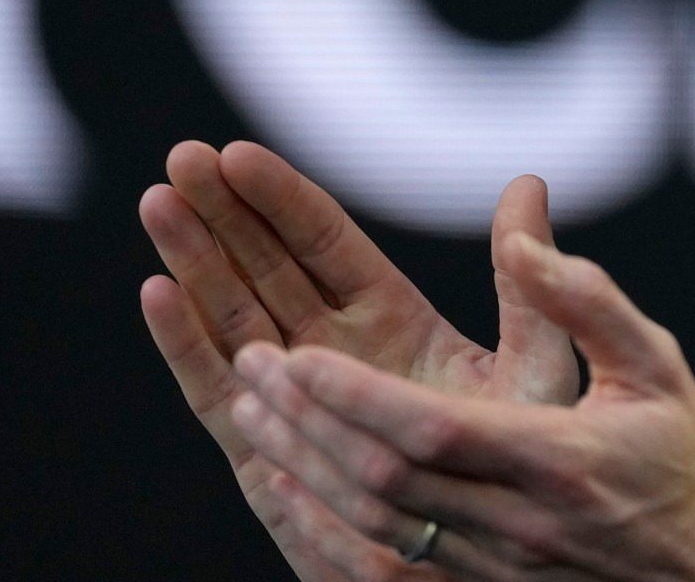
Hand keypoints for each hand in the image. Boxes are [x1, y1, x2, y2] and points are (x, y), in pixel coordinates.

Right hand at [139, 141, 581, 579]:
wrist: (494, 559)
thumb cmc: (527, 470)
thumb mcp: (537, 367)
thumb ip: (529, 285)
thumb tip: (530, 185)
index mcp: (396, 323)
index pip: (328, 245)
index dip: (282, 198)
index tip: (240, 153)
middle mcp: (338, 354)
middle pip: (268, 267)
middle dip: (223, 213)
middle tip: (181, 156)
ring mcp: (300, 401)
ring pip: (234, 317)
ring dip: (193, 262)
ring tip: (158, 202)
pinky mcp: (268, 454)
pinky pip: (220, 393)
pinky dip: (187, 344)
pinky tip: (157, 293)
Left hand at [227, 228, 694, 581]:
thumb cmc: (685, 458)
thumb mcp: (657, 363)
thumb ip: (586, 300)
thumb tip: (521, 235)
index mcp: (556, 459)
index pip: (431, 430)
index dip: (355, 396)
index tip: (297, 353)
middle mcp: (515, 522)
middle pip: (382, 478)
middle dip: (307, 421)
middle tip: (252, 364)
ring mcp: (492, 564)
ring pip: (370, 521)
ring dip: (302, 462)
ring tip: (251, 406)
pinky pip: (381, 556)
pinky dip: (322, 516)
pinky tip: (285, 480)